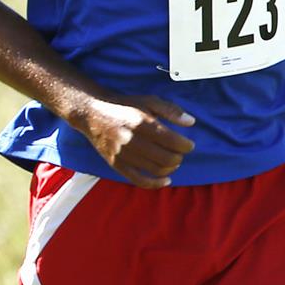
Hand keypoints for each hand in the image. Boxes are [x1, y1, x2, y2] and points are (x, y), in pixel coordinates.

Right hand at [79, 94, 195, 187]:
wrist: (93, 113)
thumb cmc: (124, 106)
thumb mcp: (149, 100)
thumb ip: (171, 110)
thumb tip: (191, 122)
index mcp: (142, 122)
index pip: (173, 141)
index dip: (186, 146)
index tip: (189, 145)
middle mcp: (132, 140)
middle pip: (166, 158)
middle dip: (179, 158)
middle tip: (180, 153)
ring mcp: (123, 154)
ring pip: (155, 170)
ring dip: (170, 169)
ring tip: (172, 162)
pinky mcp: (116, 164)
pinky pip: (138, 180)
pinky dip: (155, 184)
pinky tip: (165, 181)